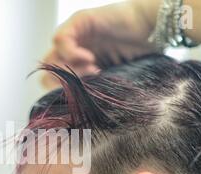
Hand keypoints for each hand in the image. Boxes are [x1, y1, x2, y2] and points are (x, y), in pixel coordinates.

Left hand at [41, 0, 158, 89]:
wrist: (153, 25)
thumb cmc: (140, 53)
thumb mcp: (116, 79)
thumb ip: (99, 93)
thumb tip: (88, 126)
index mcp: (78, 65)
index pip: (53, 82)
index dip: (62, 93)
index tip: (81, 99)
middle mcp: (73, 50)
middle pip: (48, 72)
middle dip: (63, 84)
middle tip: (84, 86)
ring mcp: (74, 35)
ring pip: (50, 58)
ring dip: (69, 69)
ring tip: (93, 71)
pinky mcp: (79, 21)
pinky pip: (60, 40)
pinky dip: (71, 53)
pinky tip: (90, 59)